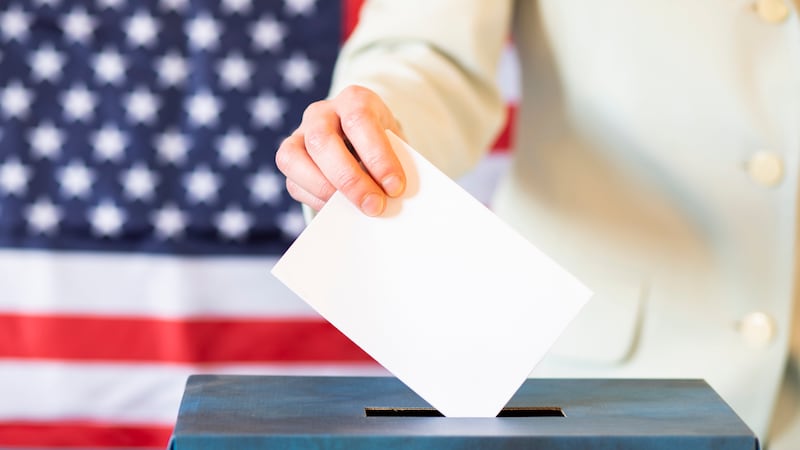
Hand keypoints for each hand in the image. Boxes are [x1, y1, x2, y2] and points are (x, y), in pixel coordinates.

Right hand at [276, 85, 405, 215]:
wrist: (365, 140)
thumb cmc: (384, 145)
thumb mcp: (396, 146)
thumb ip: (391, 166)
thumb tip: (387, 197)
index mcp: (354, 100)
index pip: (359, 120)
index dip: (377, 156)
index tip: (395, 187)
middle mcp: (321, 112)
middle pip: (322, 140)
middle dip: (349, 179)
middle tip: (374, 206)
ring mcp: (300, 134)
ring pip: (294, 158)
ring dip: (326, 190)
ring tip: (354, 210)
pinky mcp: (290, 159)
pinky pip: (293, 182)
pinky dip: (316, 200)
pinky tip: (338, 209)